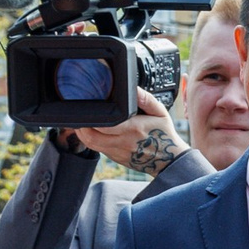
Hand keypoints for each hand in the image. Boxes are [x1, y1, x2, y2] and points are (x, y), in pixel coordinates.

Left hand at [65, 92, 183, 176]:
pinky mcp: (116, 158)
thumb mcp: (160, 112)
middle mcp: (123, 142)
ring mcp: (118, 152)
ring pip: (91, 145)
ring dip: (82, 133)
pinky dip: (90, 140)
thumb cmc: (164, 134)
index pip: (104, 124)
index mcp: (133, 128)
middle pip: (91, 136)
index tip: (88, 107)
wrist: (169, 160)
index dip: (91, 117)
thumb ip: (146, 99)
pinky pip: (98, 150)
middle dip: (81, 125)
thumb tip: (134, 88)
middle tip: (79, 114)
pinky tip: (91, 131)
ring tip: (81, 122)